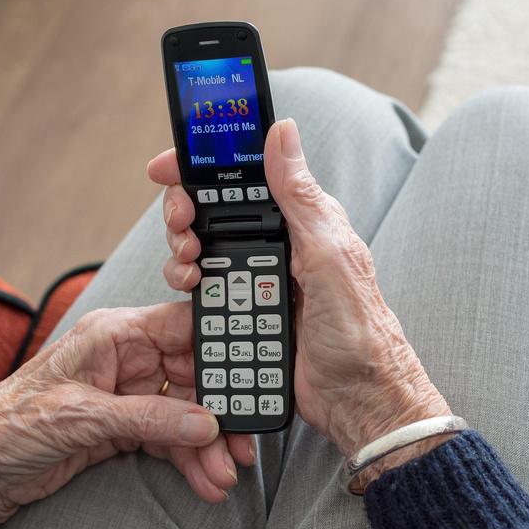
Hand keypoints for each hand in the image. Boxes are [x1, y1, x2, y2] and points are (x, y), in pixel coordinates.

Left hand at [0, 303, 253, 523]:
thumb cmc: (9, 421)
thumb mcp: (82, 416)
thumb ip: (148, 417)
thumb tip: (204, 423)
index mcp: (116, 335)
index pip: (182, 327)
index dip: (220, 344)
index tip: (253, 368)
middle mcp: (128, 360)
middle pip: (194, 377)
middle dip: (220, 412)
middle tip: (242, 441)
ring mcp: (130, 394)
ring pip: (187, 414)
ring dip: (208, 445)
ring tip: (224, 473)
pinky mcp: (127, 427)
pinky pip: (170, 439)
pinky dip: (189, 460)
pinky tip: (205, 479)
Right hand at [147, 119, 451, 473]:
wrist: (357, 396)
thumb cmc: (359, 327)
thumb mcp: (330, 253)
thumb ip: (300, 196)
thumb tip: (282, 132)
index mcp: (303, 220)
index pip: (247, 176)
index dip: (205, 166)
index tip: (169, 166)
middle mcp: (280, 244)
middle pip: (214, 211)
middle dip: (185, 211)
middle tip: (182, 225)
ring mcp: (260, 278)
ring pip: (203, 248)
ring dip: (183, 249)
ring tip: (189, 263)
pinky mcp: (247, 310)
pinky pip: (207, 288)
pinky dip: (190, 283)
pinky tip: (193, 288)